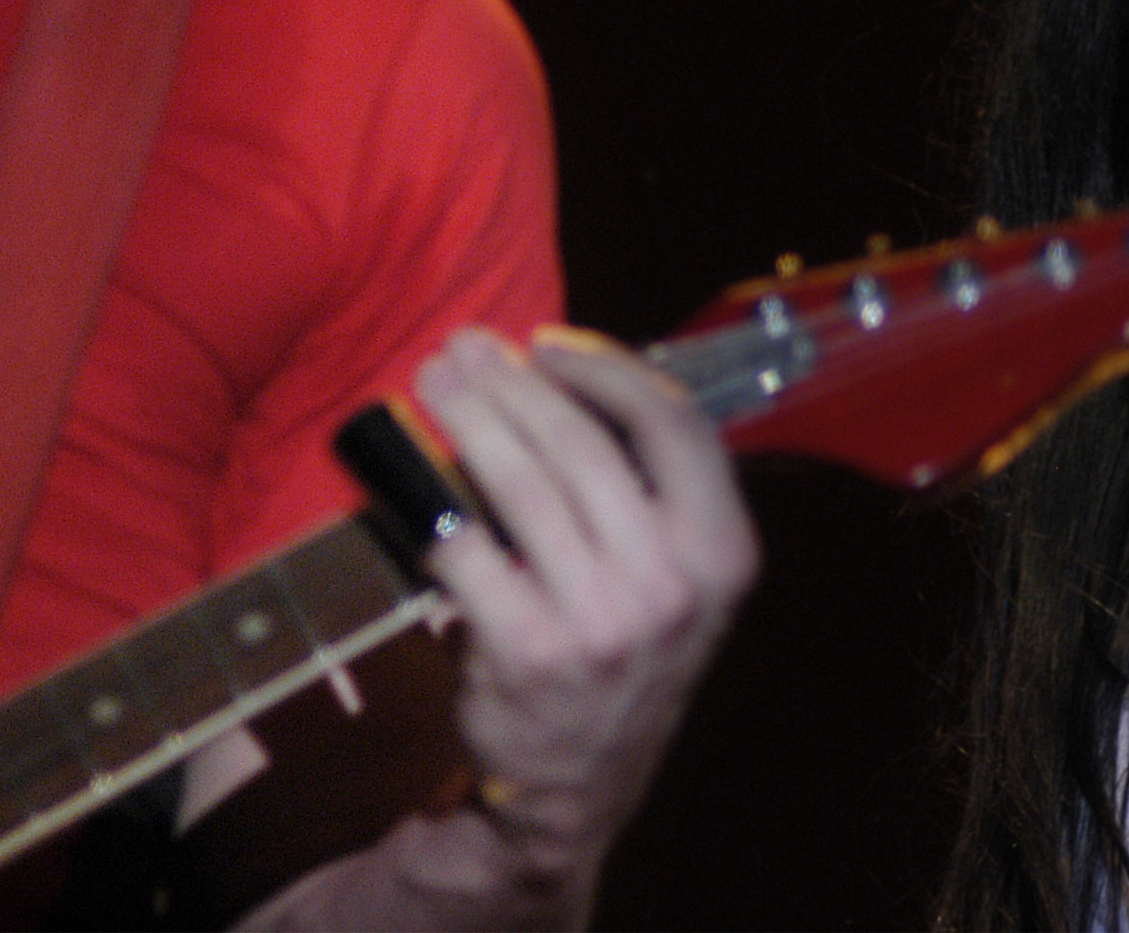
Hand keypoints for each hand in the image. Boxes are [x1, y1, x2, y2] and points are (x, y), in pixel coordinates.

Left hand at [410, 326, 757, 890]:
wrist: (577, 784)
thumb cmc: (620, 646)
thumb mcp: (672, 576)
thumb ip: (638, 485)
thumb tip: (552, 368)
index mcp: (721, 553)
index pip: (675, 424)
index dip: (606, 368)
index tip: (546, 345)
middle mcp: (673, 587)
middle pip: (582, 445)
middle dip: (512, 383)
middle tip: (463, 348)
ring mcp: (603, 624)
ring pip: (520, 485)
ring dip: (468, 417)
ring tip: (432, 380)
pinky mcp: (529, 654)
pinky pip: (467, 550)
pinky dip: (431, 501)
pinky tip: (407, 469)